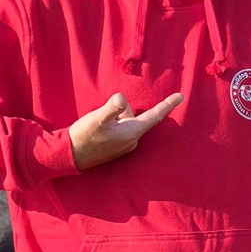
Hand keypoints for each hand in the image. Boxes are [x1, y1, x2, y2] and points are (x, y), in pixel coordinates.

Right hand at [68, 92, 183, 170]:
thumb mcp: (96, 118)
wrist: (69, 155)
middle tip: (103, 119)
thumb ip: (111, 108)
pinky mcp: (117, 148)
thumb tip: (122, 99)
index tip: (181, 96)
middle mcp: (132, 141)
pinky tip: (99, 132)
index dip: (168, 105)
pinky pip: (120, 128)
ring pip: (126, 121)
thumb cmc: (83, 136)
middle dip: (122, 111)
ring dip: (116, 119)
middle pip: (135, 115)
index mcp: (132, 133)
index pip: (154, 116)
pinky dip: (112, 125)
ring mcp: (124, 146)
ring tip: (98, 127)